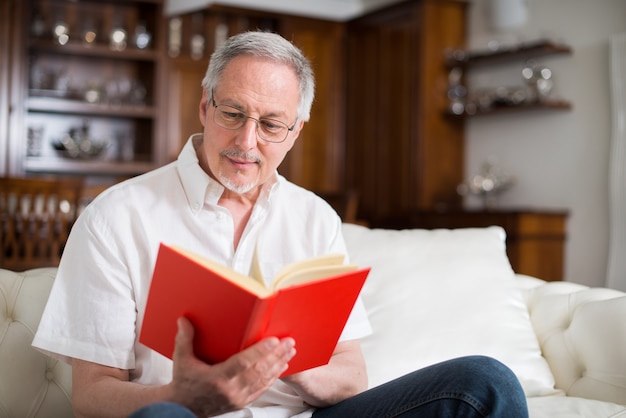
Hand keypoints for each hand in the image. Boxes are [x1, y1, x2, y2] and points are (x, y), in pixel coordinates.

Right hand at [169, 317, 295, 416]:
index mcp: (217, 378)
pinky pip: (261, 389)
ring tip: (290, 352)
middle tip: (289, 342)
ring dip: (278, 365)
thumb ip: (184, 339)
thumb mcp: (181, 360)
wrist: (183, 408)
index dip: (260, 351)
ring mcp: (237, 398)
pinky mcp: (241, 402)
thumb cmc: (184, 383)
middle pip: (259, 370)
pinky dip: (273, 378)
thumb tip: (184, 319)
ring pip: (263, 380)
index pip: (243, 363)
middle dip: (276, 355)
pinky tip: (281, 367)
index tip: (274, 340)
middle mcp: (230, 390)